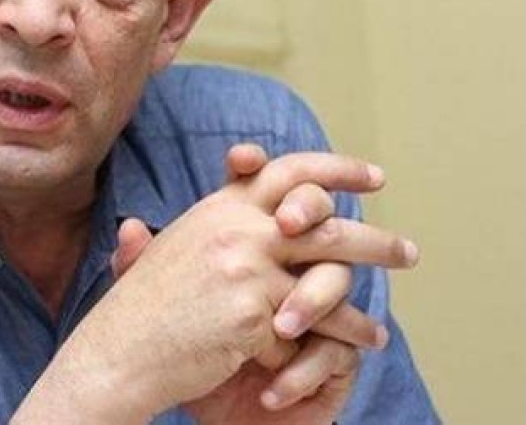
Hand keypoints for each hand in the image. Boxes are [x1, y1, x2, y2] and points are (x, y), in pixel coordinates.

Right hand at [17, 148, 415, 422]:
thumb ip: (218, 217)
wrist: (117, 353)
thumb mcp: (174, 246)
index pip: (289, 170)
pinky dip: (325, 348)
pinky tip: (349, 356)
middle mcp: (237, 229)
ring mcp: (246, 269)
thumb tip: (246, 170)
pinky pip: (306, 332)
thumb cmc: (143, 309)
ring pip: (328, 281)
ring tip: (380, 330)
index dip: (336, 169)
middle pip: (325, 221)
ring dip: (360, 309)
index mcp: (221, 208)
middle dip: (373, 239)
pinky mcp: (254, 314)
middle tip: (408, 252)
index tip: (373, 177)